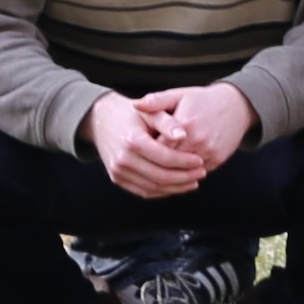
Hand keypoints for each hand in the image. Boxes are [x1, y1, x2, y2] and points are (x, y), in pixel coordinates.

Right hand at [85, 92, 210, 198]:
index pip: (164, 158)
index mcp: (132, 141)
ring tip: (193, 181)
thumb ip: (168, 122)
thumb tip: (183, 135)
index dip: (184, 161)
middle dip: (184, 177)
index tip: (200, 160)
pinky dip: (162, 191)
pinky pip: (143, 191)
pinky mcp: (117, 178)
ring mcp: (118, 171)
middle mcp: (123, 159)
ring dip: (176, 187)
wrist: (102, 120)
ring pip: (152, 187)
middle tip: (201, 173)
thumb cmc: (132, 114)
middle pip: (159, 176)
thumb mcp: (150, 111)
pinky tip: (178, 186)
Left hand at [136, 83, 253, 172]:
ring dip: (169, 173)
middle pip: (169, 163)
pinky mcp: (217, 160)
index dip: (146, 151)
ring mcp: (209, 151)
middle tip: (143, 165)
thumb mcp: (179, 95)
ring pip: (182, 172)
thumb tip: (134, 105)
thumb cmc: (203, 100)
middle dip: (155, 165)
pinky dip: (184, 175)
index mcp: (185, 123)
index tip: (138, 151)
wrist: (237, 106)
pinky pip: (195, 173)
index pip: (158, 147)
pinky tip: (174, 172)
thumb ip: (156, 101)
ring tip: (155, 170)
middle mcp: (198, 140)